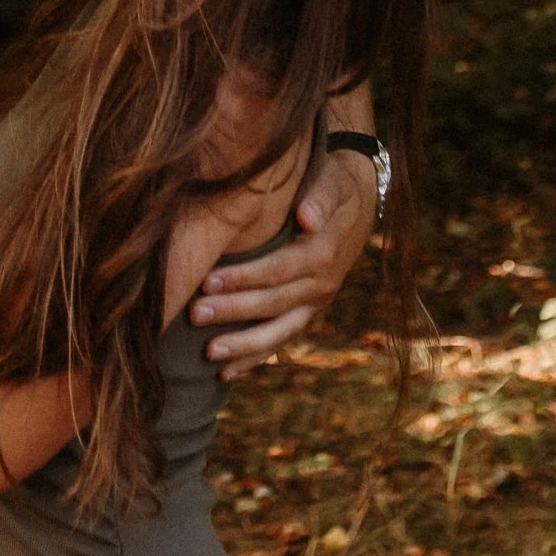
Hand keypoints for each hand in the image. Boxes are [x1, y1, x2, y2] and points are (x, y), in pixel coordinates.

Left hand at [191, 141, 376, 368]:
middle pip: (272, 304)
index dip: (243, 278)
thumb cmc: (336, 186)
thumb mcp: (335, 182)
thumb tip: (307, 217)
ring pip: (278, 332)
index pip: (277, 270)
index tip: (207, 281)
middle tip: (195, 314)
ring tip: (209, 353)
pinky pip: (282, 340)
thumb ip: (322, 197)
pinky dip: (256, 358)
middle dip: (233, 311)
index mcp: (322, 254)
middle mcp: (321, 285)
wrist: (360, 204)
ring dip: (243, 346)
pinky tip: (228, 372)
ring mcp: (315, 304)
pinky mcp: (307, 312)